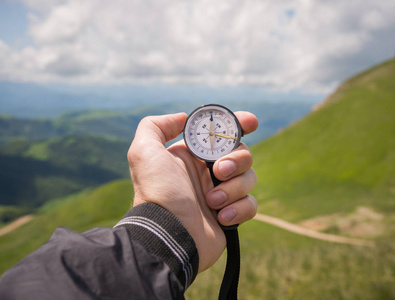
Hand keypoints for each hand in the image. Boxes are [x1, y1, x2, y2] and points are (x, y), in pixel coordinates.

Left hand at [127, 112, 257, 271]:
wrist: (167, 234)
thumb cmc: (157, 192)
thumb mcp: (143, 151)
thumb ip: (155, 126)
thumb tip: (182, 118)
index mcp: (193, 156)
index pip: (222, 133)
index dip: (239, 124)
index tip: (251, 122)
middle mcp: (208, 172)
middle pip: (242, 154)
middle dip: (236, 160)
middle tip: (218, 171)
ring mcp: (221, 194)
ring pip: (249, 178)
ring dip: (233, 188)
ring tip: (211, 201)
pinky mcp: (231, 215)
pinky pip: (251, 204)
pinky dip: (239, 209)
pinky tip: (220, 217)